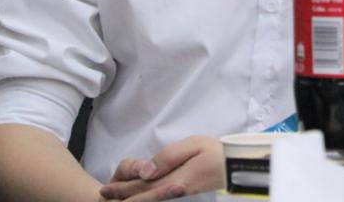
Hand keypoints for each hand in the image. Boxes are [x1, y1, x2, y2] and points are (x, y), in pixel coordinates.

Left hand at [99, 135, 223, 200]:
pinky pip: (158, 195)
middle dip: (123, 195)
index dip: (122, 188)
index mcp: (174, 179)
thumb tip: (145, 171)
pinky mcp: (184, 189)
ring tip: (117, 194)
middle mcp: (174, 189)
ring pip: (150, 196)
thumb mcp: (193, 146)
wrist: (240, 165)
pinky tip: (141, 193)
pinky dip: (145, 196)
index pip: (142, 185)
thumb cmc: (218, 152)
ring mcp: (179, 191)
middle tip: (104, 194)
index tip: (104, 190)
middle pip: (143, 193)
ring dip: (132, 196)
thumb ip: (168, 157)